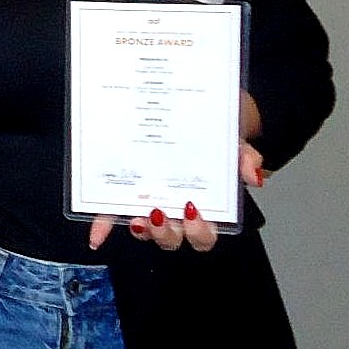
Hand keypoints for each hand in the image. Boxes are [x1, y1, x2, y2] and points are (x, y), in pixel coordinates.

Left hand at [88, 140, 268, 251]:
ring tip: (138, 215)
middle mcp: (176, 212)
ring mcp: (151, 205)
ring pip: (147, 231)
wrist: (197, 110)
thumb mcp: (233, 139)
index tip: (193, 212)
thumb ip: (244, 156)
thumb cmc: (215, 134)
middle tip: (161, 214)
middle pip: (174, 238)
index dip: (200, 232)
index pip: (206, 233)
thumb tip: (253, 175)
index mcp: (205, 206)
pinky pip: (114, 217)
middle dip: (167, 233)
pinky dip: (104, 228)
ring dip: (142, 229)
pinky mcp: (127, 195)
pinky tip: (96, 238)